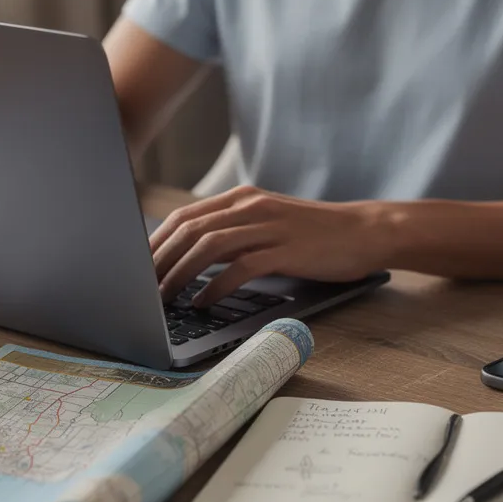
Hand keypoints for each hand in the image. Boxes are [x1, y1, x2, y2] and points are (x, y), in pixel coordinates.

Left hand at [150, 186, 396, 305]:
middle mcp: (250, 207)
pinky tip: (203, 302)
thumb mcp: (268, 223)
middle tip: (139, 287)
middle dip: (159, 260)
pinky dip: (215, 286)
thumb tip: (190, 258)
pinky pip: (240, 267)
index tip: (136, 266)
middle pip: (190, 230)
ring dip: (180, 274)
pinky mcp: (285, 250)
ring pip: (209, 246)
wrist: (365, 231)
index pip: (185, 217)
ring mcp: (268, 227)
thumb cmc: (315, 234)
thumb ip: (233, 233)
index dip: (155, 241)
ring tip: (163, 298)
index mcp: (242, 199)